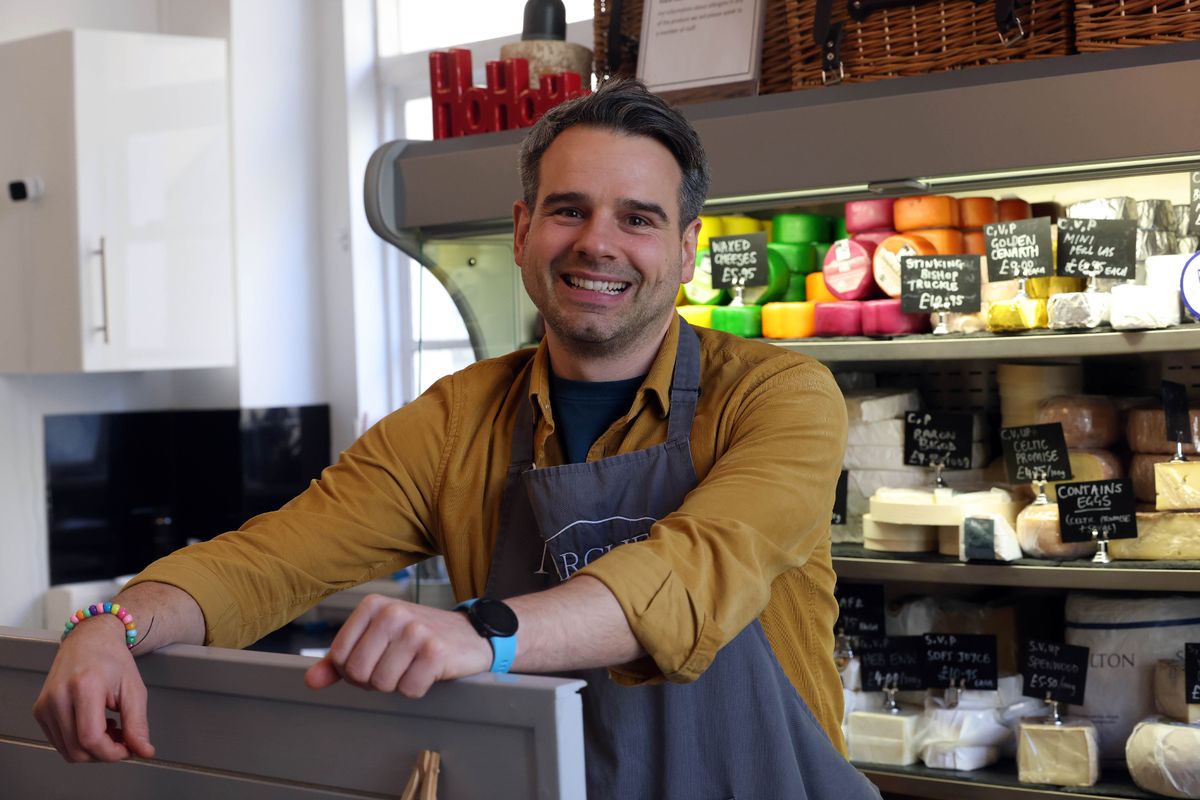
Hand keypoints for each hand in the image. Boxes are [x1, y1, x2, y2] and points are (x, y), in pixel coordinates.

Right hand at [32, 616, 155, 762]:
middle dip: (104, 753)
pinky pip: (59, 742)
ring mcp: (45, 705)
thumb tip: (144, 752)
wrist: (89, 640)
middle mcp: (58, 696)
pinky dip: (79, 742)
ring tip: (110, 729)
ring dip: (92, 750)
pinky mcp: (39, 711)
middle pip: (77, 749)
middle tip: (123, 738)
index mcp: (83, 687)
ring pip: (67, 750)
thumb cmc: (112, 660)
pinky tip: (94, 725)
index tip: (128, 749)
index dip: (111, 752)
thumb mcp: (134, 689)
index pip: (90, 738)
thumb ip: (138, 723)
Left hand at [304, 594, 491, 697]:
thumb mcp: (378, 639)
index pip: (339, 657)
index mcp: (373, 605)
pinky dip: (418, 689)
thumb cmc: (418, 637)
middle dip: (374, 681)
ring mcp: (415, 630)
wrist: (470, 635)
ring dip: (397, 685)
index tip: (375, 662)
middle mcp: (392, 612)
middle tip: (395, 668)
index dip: (353, 672)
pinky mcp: (435, 651)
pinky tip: (428, 672)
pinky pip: (409, 690)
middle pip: (358, 673)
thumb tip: (311, 680)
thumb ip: (341, 659)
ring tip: (412, 667)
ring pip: (383, 684)